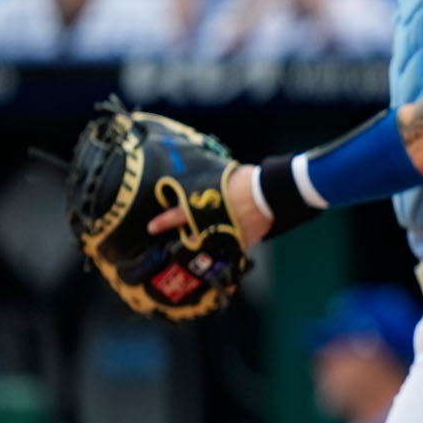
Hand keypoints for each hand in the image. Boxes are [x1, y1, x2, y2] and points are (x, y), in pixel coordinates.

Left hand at [148, 164, 270, 248]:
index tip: (152, 227)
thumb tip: (214, 183)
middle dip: (192, 236)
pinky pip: (237, 246)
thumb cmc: (248, 181)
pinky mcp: (242, 240)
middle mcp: (210, 224)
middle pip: (195, 235)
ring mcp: (225, 234)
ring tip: (215, 237)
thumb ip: (215, 184)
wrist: (269, 193)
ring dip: (212, 240)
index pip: (177, 216)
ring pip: (212, 243)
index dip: (163, 222)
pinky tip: (240, 242)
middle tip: (191, 236)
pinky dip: (238, 243)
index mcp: (203, 207)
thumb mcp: (226, 177)